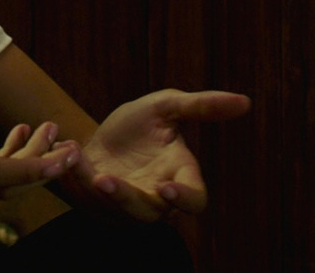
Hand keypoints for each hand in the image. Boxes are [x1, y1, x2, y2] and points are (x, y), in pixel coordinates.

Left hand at [65, 89, 250, 221]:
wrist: (102, 134)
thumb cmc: (143, 125)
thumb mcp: (166, 107)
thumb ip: (201, 106)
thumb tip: (245, 102)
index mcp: (179, 173)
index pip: (194, 198)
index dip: (184, 199)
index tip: (168, 189)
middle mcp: (154, 195)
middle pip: (150, 213)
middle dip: (129, 201)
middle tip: (109, 182)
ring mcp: (124, 203)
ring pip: (116, 210)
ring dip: (103, 192)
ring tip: (89, 170)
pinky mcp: (95, 203)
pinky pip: (85, 196)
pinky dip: (75, 174)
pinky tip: (69, 149)